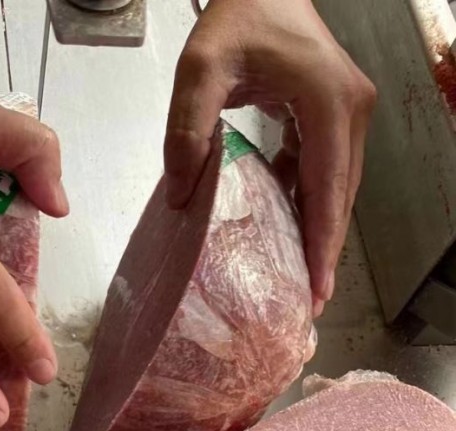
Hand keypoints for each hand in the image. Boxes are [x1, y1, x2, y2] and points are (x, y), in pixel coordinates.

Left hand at [164, 0, 375, 316]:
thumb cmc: (238, 17)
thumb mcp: (200, 69)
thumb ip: (187, 130)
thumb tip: (180, 196)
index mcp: (329, 104)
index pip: (328, 188)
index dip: (323, 243)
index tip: (320, 288)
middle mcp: (351, 112)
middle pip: (340, 197)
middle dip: (325, 251)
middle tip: (309, 302)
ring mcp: (347, 114)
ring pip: (337, 188)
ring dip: (319, 232)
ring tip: (302, 280)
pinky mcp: (333, 117)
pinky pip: (324, 172)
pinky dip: (308, 204)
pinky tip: (287, 233)